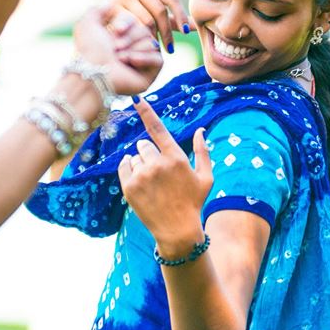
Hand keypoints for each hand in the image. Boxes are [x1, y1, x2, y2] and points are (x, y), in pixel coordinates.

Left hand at [74, 7, 162, 95]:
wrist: (94, 72)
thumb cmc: (89, 50)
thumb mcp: (88, 23)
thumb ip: (98, 9)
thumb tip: (110, 3)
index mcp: (122, 35)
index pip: (136, 18)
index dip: (126, 23)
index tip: (114, 32)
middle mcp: (134, 46)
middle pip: (145, 29)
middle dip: (128, 38)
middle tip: (114, 49)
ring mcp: (144, 58)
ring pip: (151, 42)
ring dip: (132, 49)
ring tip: (120, 59)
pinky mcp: (152, 72)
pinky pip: (157, 57)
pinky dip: (143, 58)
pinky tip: (130, 63)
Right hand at [108, 0, 193, 53]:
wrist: (103, 22)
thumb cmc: (133, 19)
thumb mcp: (154, 18)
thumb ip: (173, 19)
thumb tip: (195, 23)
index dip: (181, 16)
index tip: (186, 33)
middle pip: (160, 11)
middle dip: (167, 32)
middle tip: (170, 49)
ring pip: (146, 21)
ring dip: (152, 37)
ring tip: (155, 49)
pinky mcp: (112, 6)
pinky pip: (133, 27)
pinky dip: (138, 39)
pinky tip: (140, 47)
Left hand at [118, 98, 211, 257]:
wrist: (177, 230)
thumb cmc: (193, 202)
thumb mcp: (205, 177)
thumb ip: (202, 151)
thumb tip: (201, 130)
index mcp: (176, 158)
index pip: (157, 128)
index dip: (146, 111)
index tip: (136, 98)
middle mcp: (157, 164)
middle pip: (143, 144)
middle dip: (149, 153)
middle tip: (159, 172)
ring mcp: (142, 176)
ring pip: (134, 156)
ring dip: (140, 164)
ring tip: (152, 183)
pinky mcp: (129, 187)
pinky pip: (124, 167)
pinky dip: (129, 170)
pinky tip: (141, 182)